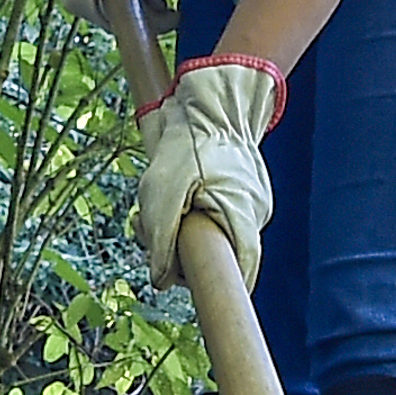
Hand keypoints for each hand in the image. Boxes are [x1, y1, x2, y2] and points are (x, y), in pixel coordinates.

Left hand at [139, 56, 280, 286]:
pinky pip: (211, 212)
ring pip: (209, 231)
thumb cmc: (187, 145)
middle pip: (216, 252)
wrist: (210, 103)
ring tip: (152, 201)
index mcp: (242, 217)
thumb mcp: (161, 195)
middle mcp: (252, 212)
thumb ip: (160, 242)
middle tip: (143, 226)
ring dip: (174, 226)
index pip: (242, 269)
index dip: (221, 287)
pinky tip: (167, 191)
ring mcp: (246, 200)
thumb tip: (161, 282)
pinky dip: (184, 209)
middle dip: (176, 249)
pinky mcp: (236, 189)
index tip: (197, 291)